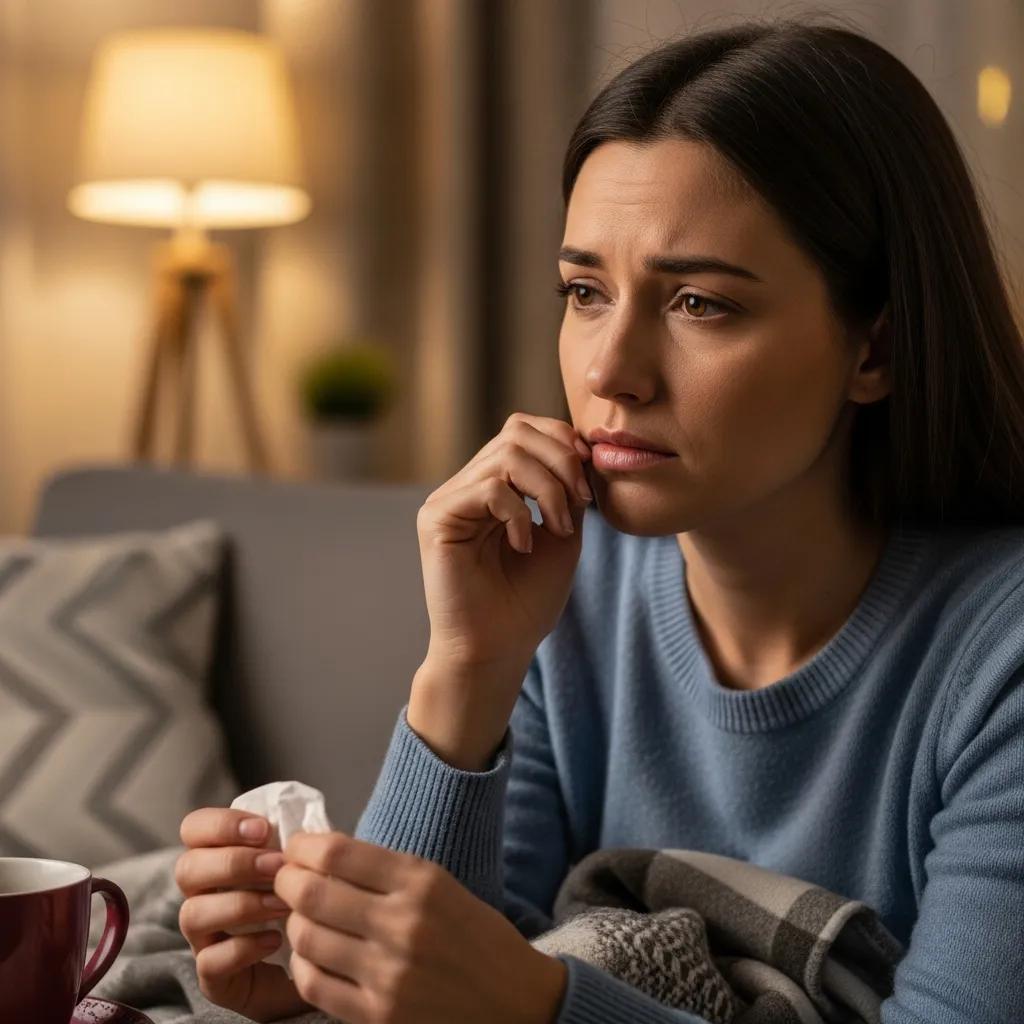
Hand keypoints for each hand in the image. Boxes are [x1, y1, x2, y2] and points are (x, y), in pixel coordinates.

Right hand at [175, 807, 314, 1022]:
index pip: (194, 828)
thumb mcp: (302, 867)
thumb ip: (296, 845)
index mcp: (217, 858)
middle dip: (233, 863)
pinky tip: (275, 941)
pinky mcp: (212, 977)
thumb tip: (304, 830)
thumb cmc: (304, 902)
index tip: (263, 829)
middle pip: (187, 868)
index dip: (221, 824)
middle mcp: (202, 895)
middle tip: (276, 866)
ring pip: (193, 914)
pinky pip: (210, 961)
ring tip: (282, 904)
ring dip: (241, 904)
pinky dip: (243, 949)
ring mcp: (202, 938)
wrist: (315, 965)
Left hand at [274, 830, 568, 1023]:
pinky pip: (314, 984)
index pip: (338, 854)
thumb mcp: (440, 885)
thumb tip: (319, 854)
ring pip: (306, 937)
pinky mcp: (378, 1016)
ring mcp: (388, 975)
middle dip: (285, 880)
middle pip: (313, 892)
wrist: (515, 1001)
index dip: (303, 846)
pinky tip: (309, 954)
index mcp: (422, 882)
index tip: (296, 846)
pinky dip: (302, 964)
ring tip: (299, 916)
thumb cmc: (475, 935)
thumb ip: (384, 871)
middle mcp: (403, 925)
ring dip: (293, 922)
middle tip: (283, 877)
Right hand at [416, 412, 592, 673]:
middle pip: (516, 431)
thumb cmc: (528, 601)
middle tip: (580, 504)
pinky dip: (519, 513)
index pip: (525, 430)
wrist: (499, 649)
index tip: (589, 483)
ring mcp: (449, 500)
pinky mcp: (436, 519)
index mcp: (495, 484)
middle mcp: (467, 485)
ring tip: (559, 528)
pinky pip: (488, 488)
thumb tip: (580, 448)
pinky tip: (524, 545)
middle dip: (562, 461)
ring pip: (506, 454)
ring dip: (548, 488)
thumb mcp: (564, 533)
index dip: (563, 441)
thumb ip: (567, 489)